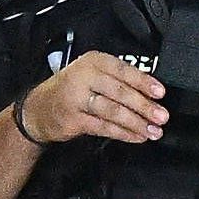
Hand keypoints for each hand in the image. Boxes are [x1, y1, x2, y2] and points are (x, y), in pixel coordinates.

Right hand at [18, 51, 165, 147]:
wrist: (37, 109)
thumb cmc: (71, 90)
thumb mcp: (92, 75)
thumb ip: (118, 80)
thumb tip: (150, 92)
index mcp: (93, 62)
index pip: (123, 70)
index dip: (144, 82)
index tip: (160, 93)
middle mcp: (84, 77)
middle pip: (120, 92)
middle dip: (144, 106)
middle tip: (162, 116)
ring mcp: (76, 98)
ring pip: (113, 111)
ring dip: (136, 122)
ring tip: (153, 130)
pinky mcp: (73, 119)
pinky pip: (103, 127)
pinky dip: (123, 133)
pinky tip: (136, 136)